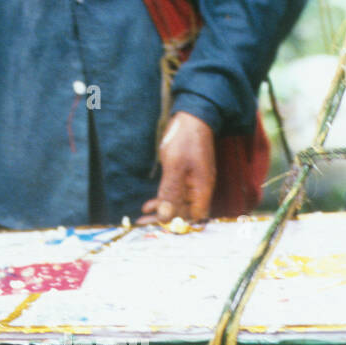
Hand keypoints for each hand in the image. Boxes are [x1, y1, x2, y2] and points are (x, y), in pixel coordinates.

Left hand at [137, 111, 214, 225]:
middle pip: (184, 213)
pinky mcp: (184, 177)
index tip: (160, 226)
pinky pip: (174, 195)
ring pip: (177, 205)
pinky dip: (162, 200)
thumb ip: (171, 192)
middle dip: (165, 219)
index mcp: (202, 188)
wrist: (191, 118)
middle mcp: (199, 189)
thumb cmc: (185, 139)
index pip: (194, 217)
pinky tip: (148, 205)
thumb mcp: (175, 165)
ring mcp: (192, 183)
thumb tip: (166, 216)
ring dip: (161, 211)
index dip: (178, 224)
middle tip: (144, 224)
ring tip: (143, 216)